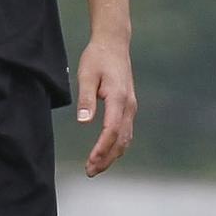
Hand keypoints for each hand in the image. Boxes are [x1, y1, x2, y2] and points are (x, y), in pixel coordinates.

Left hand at [76, 37, 136, 176]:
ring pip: (126, 138)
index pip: (112, 130)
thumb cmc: (97, 58)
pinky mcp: (129, 106)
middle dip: (106, 158)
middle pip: (121, 139)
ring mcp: (131, 106)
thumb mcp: (86, 75)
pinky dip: (117, 146)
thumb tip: (84, 122)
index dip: (102, 148)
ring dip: (112, 155)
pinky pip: (126, 132)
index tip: (90, 162)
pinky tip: (106, 153)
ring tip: (95, 168)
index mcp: (119, 98)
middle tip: (90, 172)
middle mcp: (129, 105)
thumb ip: (86, 99)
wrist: (114, 44)